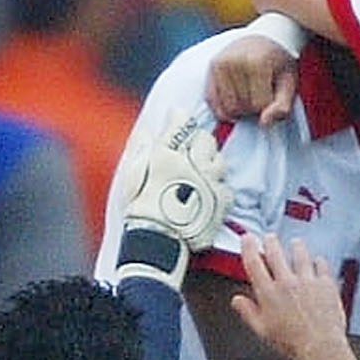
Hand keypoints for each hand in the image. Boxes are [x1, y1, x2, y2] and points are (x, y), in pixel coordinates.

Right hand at [113, 108, 232, 248]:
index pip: (181, 121)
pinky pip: (226, 186)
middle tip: (189, 155)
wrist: (158, 240)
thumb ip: (141, 147)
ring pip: (219, 161)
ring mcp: (210, 181)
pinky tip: (206, 196)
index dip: (179, 118)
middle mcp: (193, 163)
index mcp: (168, 154)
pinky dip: (218, 189)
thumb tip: (149, 130)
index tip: (177, 119)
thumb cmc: (140, 208)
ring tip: (199, 177)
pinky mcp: (222, 200)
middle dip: (198, 144)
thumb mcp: (132, 174)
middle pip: (206, 139)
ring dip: (211, 165)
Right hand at [206, 36, 298, 128]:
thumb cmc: (278, 64)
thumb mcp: (289, 83)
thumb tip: (264, 123)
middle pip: (242, 108)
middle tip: (260, 93)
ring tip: (248, 95)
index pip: (259, 106)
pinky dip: (224, 108)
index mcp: (257, 62)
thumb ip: (282, 106)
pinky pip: (212, 102)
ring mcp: (220, 64)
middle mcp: (234, 61)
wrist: (263, 38)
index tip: (273, 94)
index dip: (268, 107)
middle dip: (253, 109)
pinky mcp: (211, 68)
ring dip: (239, 110)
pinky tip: (235, 98)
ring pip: (227, 109)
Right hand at [230, 234, 350, 359]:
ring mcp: (307, 281)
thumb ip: (248, 312)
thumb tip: (237, 301)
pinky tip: (318, 261)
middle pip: (276, 252)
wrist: (320, 347)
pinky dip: (318, 262)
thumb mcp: (263, 330)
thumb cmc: (292, 343)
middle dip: (271, 241)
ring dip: (296, 246)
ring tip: (295, 244)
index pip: (254, 263)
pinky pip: (321, 264)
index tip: (247, 239)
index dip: (249, 247)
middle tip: (270, 237)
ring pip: (300, 253)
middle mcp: (286, 283)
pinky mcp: (325, 283)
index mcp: (268, 293)